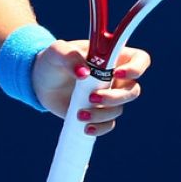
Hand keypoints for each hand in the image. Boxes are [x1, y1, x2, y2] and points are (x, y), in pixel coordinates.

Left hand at [31, 39, 150, 134]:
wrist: (40, 82)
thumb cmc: (52, 60)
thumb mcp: (56, 52)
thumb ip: (69, 57)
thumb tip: (84, 73)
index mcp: (113, 57)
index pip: (140, 60)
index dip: (136, 68)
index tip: (117, 74)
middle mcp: (115, 78)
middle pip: (133, 90)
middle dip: (115, 97)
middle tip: (92, 98)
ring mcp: (108, 96)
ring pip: (119, 109)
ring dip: (102, 114)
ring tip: (79, 114)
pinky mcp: (98, 113)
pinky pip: (109, 123)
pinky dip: (100, 127)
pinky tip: (85, 128)